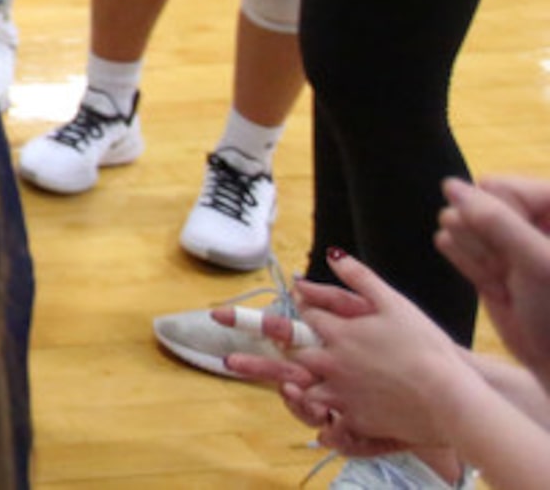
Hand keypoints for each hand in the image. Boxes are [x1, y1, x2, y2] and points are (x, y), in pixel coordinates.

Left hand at [228, 254, 484, 458]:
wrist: (451, 396)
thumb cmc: (427, 346)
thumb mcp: (395, 304)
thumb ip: (360, 279)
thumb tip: (332, 253)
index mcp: (340, 330)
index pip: (304, 313)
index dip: (293, 306)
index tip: (279, 300)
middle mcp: (331, 359)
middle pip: (285, 344)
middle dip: (256, 332)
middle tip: (218, 320)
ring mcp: (338, 389)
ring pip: (293, 379)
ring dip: (263, 369)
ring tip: (232, 362)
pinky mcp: (352, 416)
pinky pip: (319, 412)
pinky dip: (305, 405)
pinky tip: (291, 399)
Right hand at [441, 175, 549, 376]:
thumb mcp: (537, 264)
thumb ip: (495, 221)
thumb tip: (450, 185)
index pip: (501, 187)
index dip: (500, 221)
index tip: (519, 254)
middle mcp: (528, 217)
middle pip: (476, 203)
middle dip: (487, 241)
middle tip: (514, 273)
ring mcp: (505, 236)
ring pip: (459, 220)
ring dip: (478, 256)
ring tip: (509, 283)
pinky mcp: (484, 254)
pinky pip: (451, 239)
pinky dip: (468, 265)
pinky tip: (495, 287)